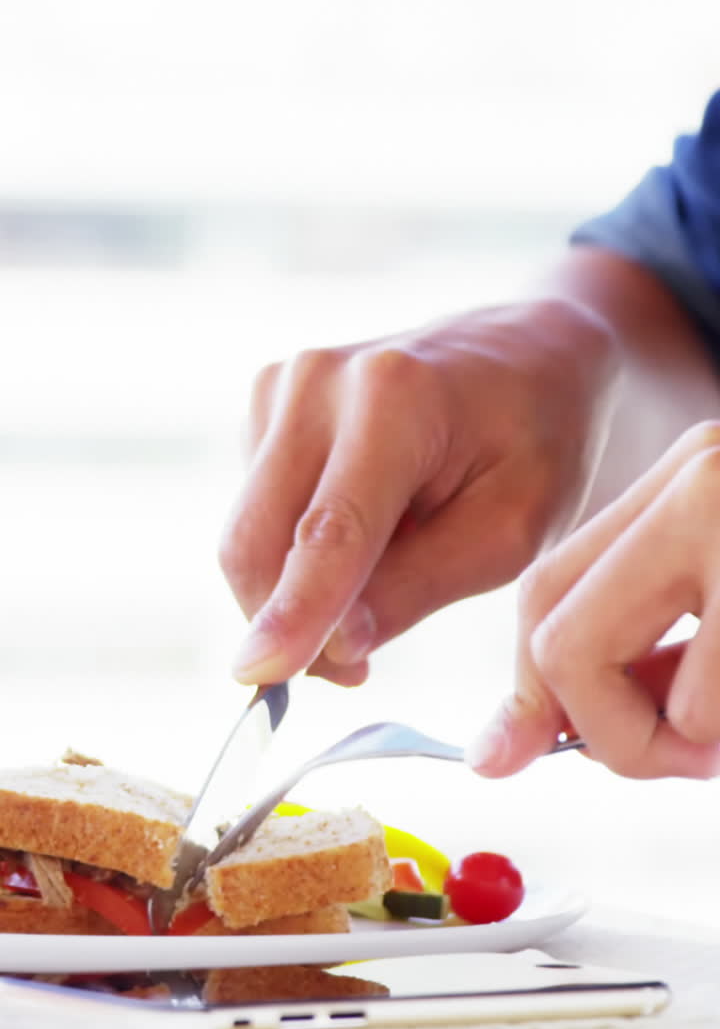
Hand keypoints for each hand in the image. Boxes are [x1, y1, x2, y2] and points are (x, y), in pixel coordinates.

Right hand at [220, 298, 616, 684]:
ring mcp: (283, 384)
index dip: (292, 610)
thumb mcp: (511, 532)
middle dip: (285, 624)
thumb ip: (419, 587)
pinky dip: (296, 550)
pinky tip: (367, 533)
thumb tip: (333, 647)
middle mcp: (318, 380)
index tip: (258, 674)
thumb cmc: (535, 444)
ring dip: (293, 591)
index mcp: (394, 399)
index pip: (329, 531)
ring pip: (248, 534)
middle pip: (257, 538)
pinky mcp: (267, 402)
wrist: (526, 354)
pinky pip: (257, 511)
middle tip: (352, 671)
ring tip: (384, 580)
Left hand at [466, 421, 719, 780]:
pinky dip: (713, 737)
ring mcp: (718, 509)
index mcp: (681, 486)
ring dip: (648, 740)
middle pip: (546, 623)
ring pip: (578, 657)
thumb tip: (514, 742)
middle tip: (674, 757)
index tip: (530, 752)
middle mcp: (692, 478)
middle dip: (586, 724)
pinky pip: (688, 702)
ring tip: (717, 745)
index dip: (535, 690)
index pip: (549, 590)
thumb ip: (645, 651)